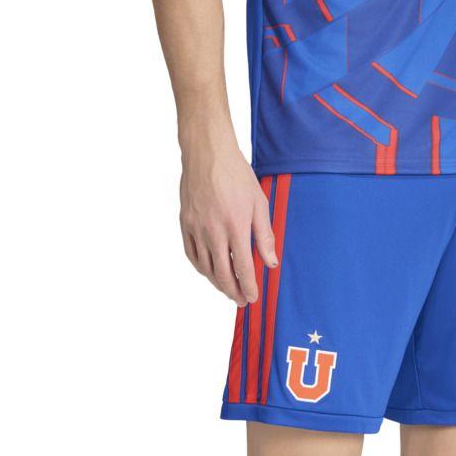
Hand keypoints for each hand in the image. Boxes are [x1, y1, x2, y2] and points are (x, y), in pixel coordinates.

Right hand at [179, 136, 277, 304]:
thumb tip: (270, 262)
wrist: (207, 154)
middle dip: (233, 291)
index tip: (253, 297)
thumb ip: (264, 236)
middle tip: (241, 300)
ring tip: (228, 289)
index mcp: (235, 226)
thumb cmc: (236, 175)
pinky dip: (201, 268)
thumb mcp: (259, 204)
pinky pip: (192, 254)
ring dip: (217, 283)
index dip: (248, 287)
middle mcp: (213, 231)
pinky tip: (209, 271)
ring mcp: (196, 228)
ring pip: (205, 267)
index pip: (242, 268)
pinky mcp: (185, 224)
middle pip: (222, 274)